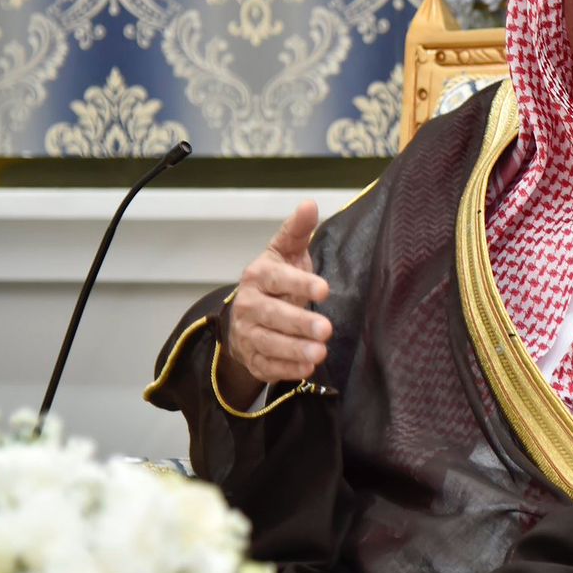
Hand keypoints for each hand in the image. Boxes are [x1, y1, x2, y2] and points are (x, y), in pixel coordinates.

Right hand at [224, 201, 331, 400]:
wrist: (246, 316)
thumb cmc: (276, 280)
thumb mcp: (286, 253)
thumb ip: (297, 231)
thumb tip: (310, 203)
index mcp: (258, 276)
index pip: (278, 279)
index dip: (300, 284)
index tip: (325, 289)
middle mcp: (249, 305)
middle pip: (272, 315)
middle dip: (298, 323)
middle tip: (326, 328)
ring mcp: (248, 334)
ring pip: (269, 343)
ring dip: (294, 349)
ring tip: (320, 352)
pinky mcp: (253, 358)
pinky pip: (267, 366)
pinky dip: (286, 369)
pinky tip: (307, 368)